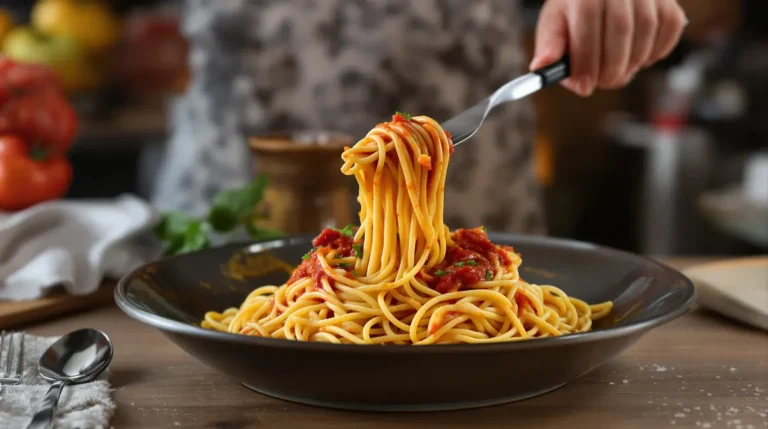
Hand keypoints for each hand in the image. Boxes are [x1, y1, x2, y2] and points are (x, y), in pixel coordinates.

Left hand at [530, 0, 687, 96]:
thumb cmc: (576, 9)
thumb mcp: (555, 21)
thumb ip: (549, 44)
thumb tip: (541, 66)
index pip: (587, 22)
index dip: (586, 59)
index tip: (584, 87)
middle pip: (621, 29)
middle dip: (611, 66)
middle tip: (604, 83)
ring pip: (646, 30)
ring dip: (633, 62)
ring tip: (619, 72)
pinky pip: (670, 27)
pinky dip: (657, 51)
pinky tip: (640, 59)